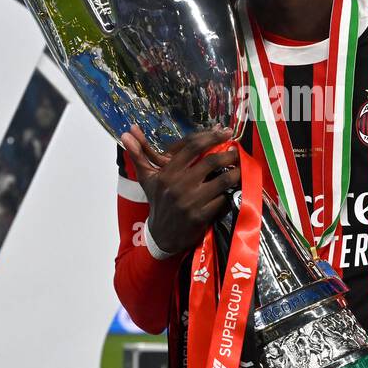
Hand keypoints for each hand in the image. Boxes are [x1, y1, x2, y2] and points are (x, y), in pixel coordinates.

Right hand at [120, 125, 239, 255]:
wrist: (162, 235)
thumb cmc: (157, 202)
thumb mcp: (146, 178)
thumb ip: (138, 155)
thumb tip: (126, 133)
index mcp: (167, 173)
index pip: (192, 147)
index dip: (210, 136)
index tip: (224, 131)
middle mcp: (179, 185)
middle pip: (211, 161)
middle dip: (228, 153)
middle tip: (237, 150)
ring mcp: (191, 201)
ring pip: (221, 180)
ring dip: (235, 172)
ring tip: (241, 167)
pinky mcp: (201, 216)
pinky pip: (223, 199)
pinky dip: (232, 192)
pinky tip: (236, 188)